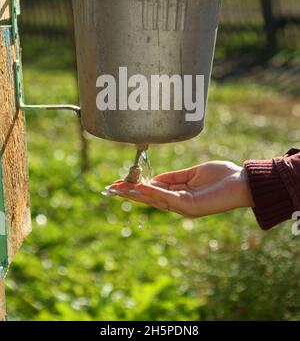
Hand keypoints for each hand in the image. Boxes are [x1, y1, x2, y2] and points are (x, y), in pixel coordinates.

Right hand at [107, 161, 253, 217]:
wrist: (242, 181)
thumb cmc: (223, 176)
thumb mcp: (193, 173)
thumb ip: (174, 177)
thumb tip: (154, 177)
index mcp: (180, 193)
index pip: (153, 190)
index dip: (137, 186)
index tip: (121, 181)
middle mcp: (179, 202)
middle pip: (149, 198)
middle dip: (130, 192)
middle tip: (111, 188)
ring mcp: (184, 206)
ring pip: (155, 200)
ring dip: (136, 193)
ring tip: (119, 188)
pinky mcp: (190, 206)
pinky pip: (167, 198)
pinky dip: (153, 193)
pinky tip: (140, 188)